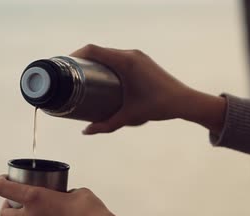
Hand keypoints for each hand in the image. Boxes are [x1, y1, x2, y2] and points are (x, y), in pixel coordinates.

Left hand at [0, 175, 134, 215]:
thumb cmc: (90, 210)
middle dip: (6, 206)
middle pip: (3, 214)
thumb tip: (62, 197)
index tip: (5, 179)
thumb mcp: (76, 192)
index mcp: (35, 198)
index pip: (2, 189)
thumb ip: (62, 193)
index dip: (0, 182)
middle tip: (18, 200)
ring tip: (49, 209)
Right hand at [70, 44, 225, 134]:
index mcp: (125, 62)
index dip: (76, 54)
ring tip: (83, 74)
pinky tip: (102, 74)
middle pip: (100, 50)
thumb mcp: (128, 116)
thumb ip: (106, 125)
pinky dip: (107, 62)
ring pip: (109, 52)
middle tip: (71, 74)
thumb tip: (86, 131)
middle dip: (83, 59)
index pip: (94, 50)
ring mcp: (138, 56)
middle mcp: (131, 54)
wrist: (184, 101)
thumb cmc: (158, 107)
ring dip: (96, 60)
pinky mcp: (142, 60)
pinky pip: (119, 56)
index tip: (66, 65)